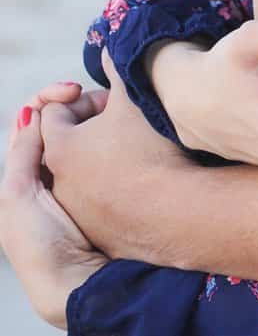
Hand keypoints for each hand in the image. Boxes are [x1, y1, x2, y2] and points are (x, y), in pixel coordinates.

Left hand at [1, 102, 109, 328]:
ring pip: (88, 132)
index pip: (34, 117)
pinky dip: (116, 133)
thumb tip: (29, 112)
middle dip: (78, 102)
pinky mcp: (108, 186)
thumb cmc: (41, 243)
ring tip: (116, 108)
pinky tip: (127, 127)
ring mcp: (82, 177)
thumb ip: (22, 152)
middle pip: (62, 120)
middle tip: (100, 97)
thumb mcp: (16, 195)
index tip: (74, 90)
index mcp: (24, 169)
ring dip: (99, 116)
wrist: (77, 280)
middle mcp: (52, 169)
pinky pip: (109, 150)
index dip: (51, 98)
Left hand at [37, 54, 190, 264]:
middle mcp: (58, 181)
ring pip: (88, 168)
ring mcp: (79, 208)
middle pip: (70, 140)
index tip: (115, 101)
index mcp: (57, 148)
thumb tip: (112, 47)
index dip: (87, 99)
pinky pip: (103, 196)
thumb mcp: (130, 104)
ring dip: (108, 153)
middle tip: (129, 122)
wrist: (172, 221)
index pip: (57, 110)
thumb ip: (118, 72)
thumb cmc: (149, 156)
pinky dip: (118, 181)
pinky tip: (149, 176)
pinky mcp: (100, 229)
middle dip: (96, 126)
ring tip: (142, 146)